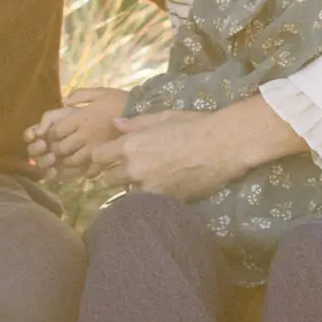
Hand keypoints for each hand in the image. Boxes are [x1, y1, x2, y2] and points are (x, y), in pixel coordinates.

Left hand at [25, 88, 128, 175]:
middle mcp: (85, 134)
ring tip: (73, 157)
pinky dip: (86, 171)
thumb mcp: (99, 92)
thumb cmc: (119, 100)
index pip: (56, 131)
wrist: (142, 111)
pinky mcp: (107, 157)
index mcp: (81, 117)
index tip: (55, 135)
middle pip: (62, 148)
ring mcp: (96, 147)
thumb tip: (64, 102)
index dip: (51, 135)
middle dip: (57, 149)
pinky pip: (91, 169)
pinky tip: (88, 167)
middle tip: (61, 148)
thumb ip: (79, 94)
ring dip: (69, 161)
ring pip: (74, 160)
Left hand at [89, 99, 308, 201]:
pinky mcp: (165, 201)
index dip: (102, 156)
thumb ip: (136, 124)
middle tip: (129, 169)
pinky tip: (161, 189)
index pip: (98, 156)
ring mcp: (150, 188)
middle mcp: (134, 169)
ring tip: (147, 181)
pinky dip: (149, 198)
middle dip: (115, 174)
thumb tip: (115, 124)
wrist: (223, 145)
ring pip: (126, 194)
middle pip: (108, 179)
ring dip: (131, 188)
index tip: (109, 156)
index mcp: (131, 145)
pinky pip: (147, 203)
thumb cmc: (194, 125)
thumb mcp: (163, 118)